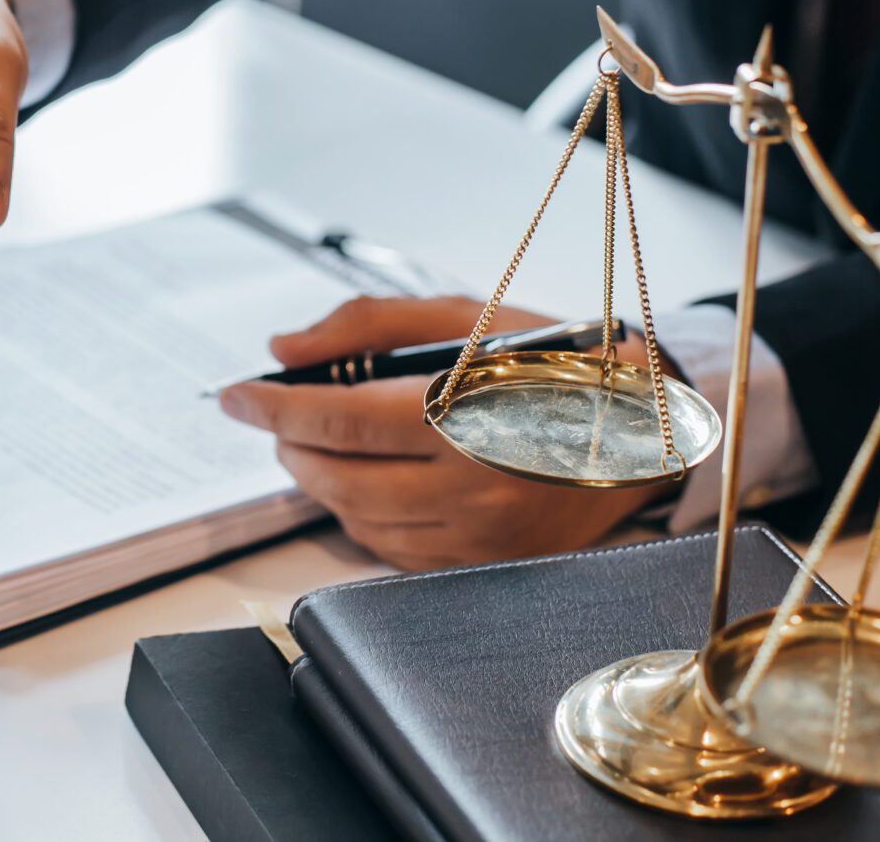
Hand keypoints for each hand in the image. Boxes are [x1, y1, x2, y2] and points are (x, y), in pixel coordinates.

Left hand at [218, 297, 674, 570]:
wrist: (646, 425)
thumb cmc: (553, 361)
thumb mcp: (464, 317)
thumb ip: (367, 326)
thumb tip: (287, 348)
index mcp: (462, 412)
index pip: (335, 417)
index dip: (272, 405)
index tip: (234, 393)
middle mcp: (469, 483)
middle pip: (334, 476)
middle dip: (288, 443)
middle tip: (275, 415)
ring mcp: (477, 533)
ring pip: (356, 519)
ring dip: (319, 481)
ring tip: (319, 443)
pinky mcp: (485, 562)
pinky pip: (394, 551)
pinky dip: (363, 517)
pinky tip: (367, 482)